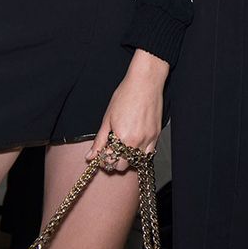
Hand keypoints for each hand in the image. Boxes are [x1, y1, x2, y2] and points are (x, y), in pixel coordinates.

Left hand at [88, 50, 168, 171]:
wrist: (145, 82)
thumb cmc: (126, 95)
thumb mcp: (107, 118)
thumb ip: (100, 140)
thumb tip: (90, 156)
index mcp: (123, 138)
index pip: (110, 161)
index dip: (103, 159)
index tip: (101, 154)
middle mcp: (137, 141)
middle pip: (123, 166)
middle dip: (114, 161)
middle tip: (110, 150)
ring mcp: (149, 139)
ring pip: (136, 161)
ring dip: (128, 158)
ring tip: (123, 147)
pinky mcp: (157, 134)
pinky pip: (148, 153)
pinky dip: (140, 153)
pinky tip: (134, 144)